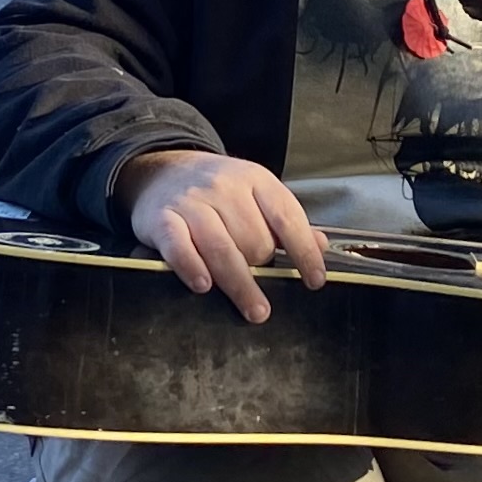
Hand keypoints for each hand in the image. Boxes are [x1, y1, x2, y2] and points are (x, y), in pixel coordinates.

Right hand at [113, 151, 329, 326]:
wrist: (161, 170)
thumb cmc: (216, 191)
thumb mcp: (255, 193)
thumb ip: (286, 221)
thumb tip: (320, 246)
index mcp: (255, 179)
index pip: (286, 218)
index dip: (303, 253)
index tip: (315, 281)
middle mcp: (224, 187)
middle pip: (254, 238)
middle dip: (262, 267)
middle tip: (261, 286)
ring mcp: (191, 202)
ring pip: (222, 248)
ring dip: (240, 284)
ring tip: (255, 310)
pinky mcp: (162, 220)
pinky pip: (179, 247)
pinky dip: (192, 268)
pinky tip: (204, 286)